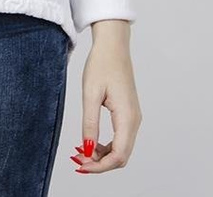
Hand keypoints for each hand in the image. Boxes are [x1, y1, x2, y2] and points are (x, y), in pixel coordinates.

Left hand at [69, 29, 141, 174]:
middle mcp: (134, 121)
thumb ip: (90, 124)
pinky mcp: (128, 113)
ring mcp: (133, 117)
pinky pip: (121, 138)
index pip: (118, 156)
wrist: (113, 46)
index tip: (80, 165)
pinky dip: (106, 145)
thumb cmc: (102, 64)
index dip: (99, 166)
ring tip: (80, 150)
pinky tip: (90, 141)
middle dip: (99, 163)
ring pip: (121, 149)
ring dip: (102, 155)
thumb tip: (87, 150)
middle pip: (121, 157)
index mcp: (127, 117)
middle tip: (77, 159)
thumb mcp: (90, 94)